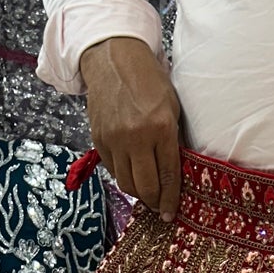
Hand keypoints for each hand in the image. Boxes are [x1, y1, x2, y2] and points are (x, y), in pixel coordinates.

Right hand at [80, 36, 182, 221]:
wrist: (113, 59)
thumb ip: (172, 140)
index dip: (169, 199)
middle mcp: (136, 137)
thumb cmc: (149, 80)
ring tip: (146, 191)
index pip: (167, 175)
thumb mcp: (171, 107)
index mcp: (160, 128)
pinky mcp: (98, 138)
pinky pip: (112, 168)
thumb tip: (175, 173)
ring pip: (125, 182)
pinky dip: (122, 174)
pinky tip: (131, 171)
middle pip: (144, 186)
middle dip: (153, 201)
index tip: (169, 213)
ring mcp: (114, 139)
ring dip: (137, 191)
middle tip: (158, 205)